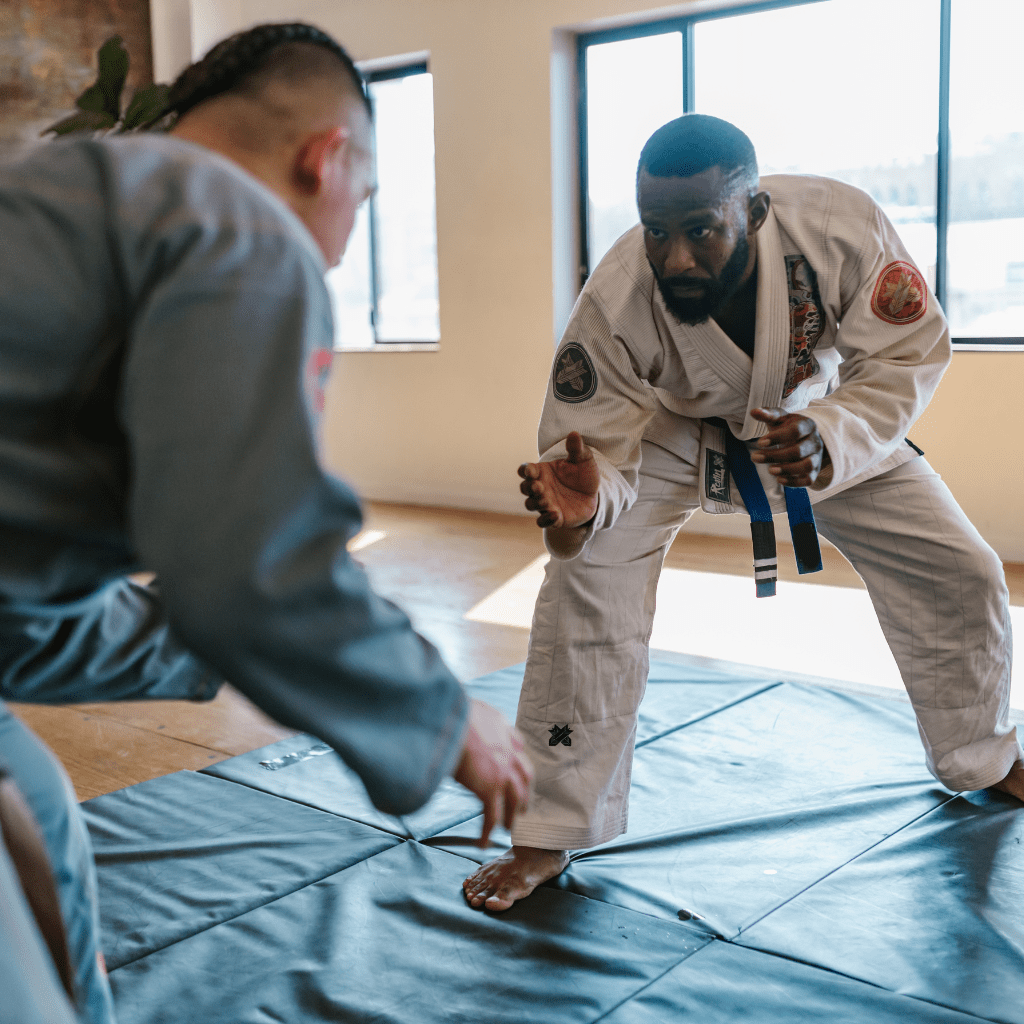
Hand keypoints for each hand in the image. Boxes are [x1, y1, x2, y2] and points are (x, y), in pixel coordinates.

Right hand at [453, 700, 533, 846]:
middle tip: (521, 805)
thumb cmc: (452, 712)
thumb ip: (478, 720)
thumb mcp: (472, 710)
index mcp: (504, 730)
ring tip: (507, 826)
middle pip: (524, 777)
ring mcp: (502, 772)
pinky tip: (484, 843)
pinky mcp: (489, 788)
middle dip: (523, 793)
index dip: (518, 763)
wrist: (449, 719)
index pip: (518, 749)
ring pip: (514, 800)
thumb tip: (469, 724)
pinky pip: (492, 816)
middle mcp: (509, 751)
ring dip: (512, 815)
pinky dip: (488, 831)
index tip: (517, 773)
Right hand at [518, 432, 599, 528]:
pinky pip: (543, 522)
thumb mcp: (583, 460)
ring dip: (536, 503)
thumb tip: (574, 434)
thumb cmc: (583, 475)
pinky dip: (546, 520)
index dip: (525, 470)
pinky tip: (556, 515)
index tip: (530, 470)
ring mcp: (545, 503)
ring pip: (531, 505)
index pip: (526, 470)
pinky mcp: (553, 518)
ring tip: (546, 501)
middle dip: (529, 487)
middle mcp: (540, 487)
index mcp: (542, 471)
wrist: (594, 496)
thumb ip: (577, 449)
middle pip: (525, 488)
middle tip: (538, 486)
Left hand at [749, 408, 830, 487]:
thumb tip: (754, 411)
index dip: (777, 437)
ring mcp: (817, 457)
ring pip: (807, 466)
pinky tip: (779, 479)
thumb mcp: (780, 418)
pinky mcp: (814, 471)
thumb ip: (768, 414)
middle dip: (776, 456)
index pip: (795, 431)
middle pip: (799, 451)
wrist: (805, 438)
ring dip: (788, 469)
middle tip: (755, 457)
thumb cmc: (788, 427)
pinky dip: (794, 482)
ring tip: (769, 470)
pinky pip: (809, 480)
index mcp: (808, 425)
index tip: (759, 442)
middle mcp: (815, 441)